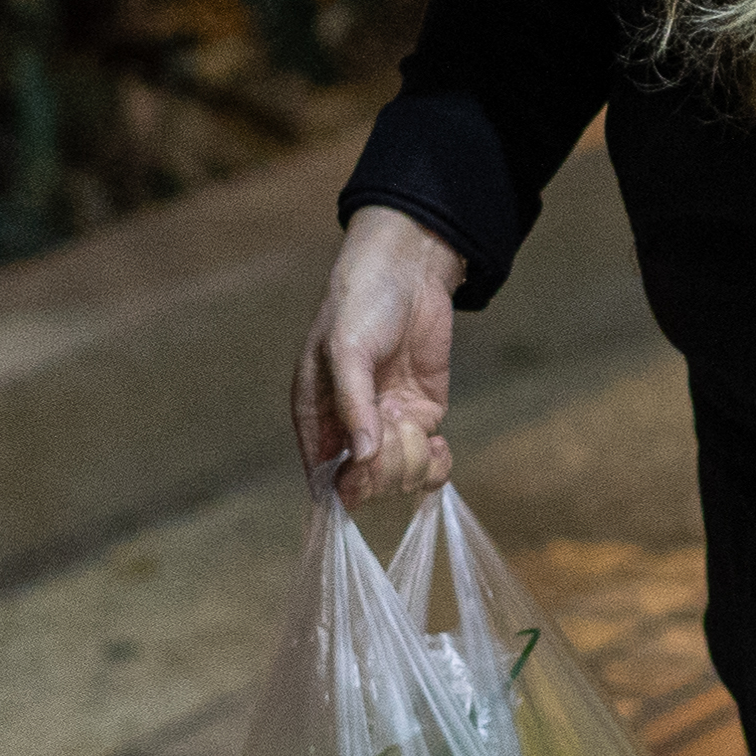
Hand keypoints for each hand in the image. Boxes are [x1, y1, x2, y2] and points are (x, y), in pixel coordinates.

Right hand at [296, 205, 463, 504]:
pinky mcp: (423, 417)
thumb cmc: (362, 305)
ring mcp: (389, 425)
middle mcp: (350, 429)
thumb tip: (361, 458)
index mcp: (317, 416)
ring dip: (413, 461)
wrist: (410, 272)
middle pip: (367, 484)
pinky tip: (438, 443)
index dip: (346, 484)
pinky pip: (429, 464)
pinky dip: (437, 464)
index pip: (325, 477)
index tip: (364, 465)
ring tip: (417, 425)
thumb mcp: (347, 350)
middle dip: (386, 466)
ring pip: (399, 479)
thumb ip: (353, 404)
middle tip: (396, 427)